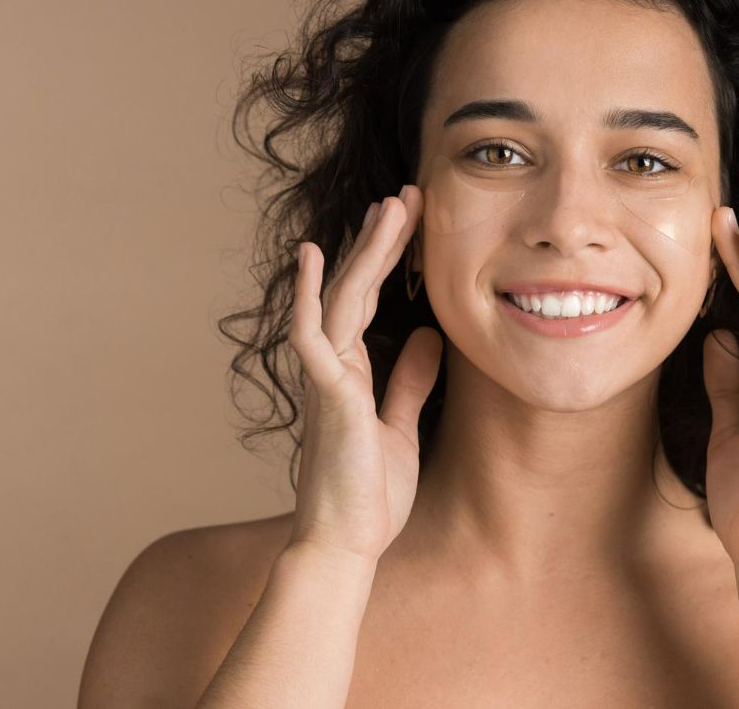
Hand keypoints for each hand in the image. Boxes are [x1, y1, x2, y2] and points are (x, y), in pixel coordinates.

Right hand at [287, 186, 442, 563]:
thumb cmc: (369, 495)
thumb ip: (409, 381)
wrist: (347, 545)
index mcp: (354, 373)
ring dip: (365, 253)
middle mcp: (335, 367)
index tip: (408, 219)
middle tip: (406, 194)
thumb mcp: (402, 427)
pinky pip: (313, 337)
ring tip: (387, 208)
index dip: (389, 259)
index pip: (371, 301)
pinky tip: (314, 259)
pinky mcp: (329, 397)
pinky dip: (311, 297)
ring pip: (342, 300)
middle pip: (357, 289)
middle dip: (381, 240)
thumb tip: (427, 336)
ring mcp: (328, 379)